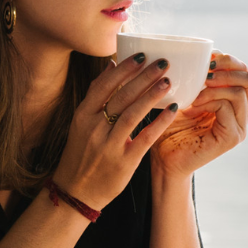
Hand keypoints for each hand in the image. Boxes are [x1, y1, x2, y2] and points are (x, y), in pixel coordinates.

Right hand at [53, 54, 179, 208]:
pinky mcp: (123, 162)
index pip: (104, 86)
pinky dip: (160, 122)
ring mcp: (108, 146)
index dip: (124, 69)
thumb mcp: (81, 123)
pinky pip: (145, 137)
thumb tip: (111, 65)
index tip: (141, 55)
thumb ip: (96, 95)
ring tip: (167, 80)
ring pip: (132, 114)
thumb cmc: (81, 154)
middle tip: (162, 62)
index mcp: (82, 116)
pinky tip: (172, 109)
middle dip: (143, 76)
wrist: (75, 192)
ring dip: (151, 95)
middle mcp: (94, 128)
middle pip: (121, 96)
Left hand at [150, 52, 247, 178]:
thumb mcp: (182, 95)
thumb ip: (194, 78)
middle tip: (205, 70)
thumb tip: (198, 50)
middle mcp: (241, 115)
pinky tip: (191, 105)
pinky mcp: (231, 138)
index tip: (205, 58)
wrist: (162, 160)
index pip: (244, 73)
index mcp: (232, 104)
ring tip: (195, 90)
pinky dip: (208, 100)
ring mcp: (239, 128)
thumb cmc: (167, 128)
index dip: (228, 60)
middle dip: (228, 68)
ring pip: (240, 91)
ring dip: (216, 85)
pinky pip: (227, 107)